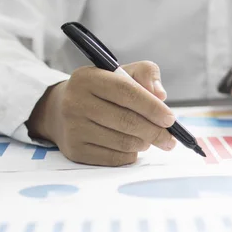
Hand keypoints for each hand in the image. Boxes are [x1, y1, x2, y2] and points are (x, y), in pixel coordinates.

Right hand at [26, 61, 176, 166]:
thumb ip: (145, 74)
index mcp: (88, 78)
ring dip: (144, 143)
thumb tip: (160, 94)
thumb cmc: (101, 91)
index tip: (170, 119)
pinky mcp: (75, 150)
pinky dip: (130, 154)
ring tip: (148, 139)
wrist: (60, 111)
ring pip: (123, 142)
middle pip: (127, 121)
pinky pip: (114, 158)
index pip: (127, 92)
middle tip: (170, 139)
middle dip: (155, 132)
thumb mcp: (120, 73)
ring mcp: (73, 128)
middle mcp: (75, 102)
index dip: (152, 107)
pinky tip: (132, 146)